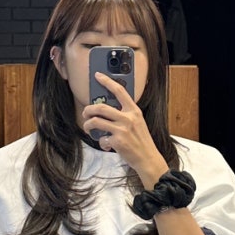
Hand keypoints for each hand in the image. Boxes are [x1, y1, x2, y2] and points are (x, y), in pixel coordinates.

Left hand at [82, 71, 168, 187]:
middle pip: (101, 107)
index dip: (107, 81)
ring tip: (89, 128)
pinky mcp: (117, 142)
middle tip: (85, 113)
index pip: (120, 91)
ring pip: (96, 121)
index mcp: (134, 110)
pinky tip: (106, 146)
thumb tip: (106, 110)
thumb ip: (125, 114)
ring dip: (88, 125)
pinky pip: (102, 139)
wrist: (148, 158)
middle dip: (88, 109)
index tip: (98, 75)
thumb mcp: (138, 122)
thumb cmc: (141, 140)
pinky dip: (101, 143)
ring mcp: (122, 130)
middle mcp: (128, 118)